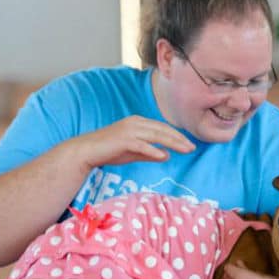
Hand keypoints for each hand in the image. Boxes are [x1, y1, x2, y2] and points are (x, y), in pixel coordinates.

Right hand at [73, 116, 194, 168]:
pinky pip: (142, 145)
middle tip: (192, 148)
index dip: (176, 136)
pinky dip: (154, 150)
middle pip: (162, 130)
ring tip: (186, 150)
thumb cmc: (109, 151)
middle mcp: (135, 123)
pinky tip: (165, 156)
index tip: (189, 145)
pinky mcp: (123, 140)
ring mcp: (129, 130)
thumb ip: (149, 153)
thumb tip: (167, 155)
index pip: (162, 128)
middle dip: (179, 139)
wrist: (86, 151)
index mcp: (138, 122)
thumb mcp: (133, 152)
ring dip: (173, 143)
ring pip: (156, 135)